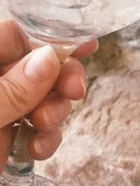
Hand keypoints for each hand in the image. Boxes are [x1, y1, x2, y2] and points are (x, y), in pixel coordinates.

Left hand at [0, 19, 95, 161]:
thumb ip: (10, 89)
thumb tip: (48, 57)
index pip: (15, 35)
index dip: (51, 39)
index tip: (86, 46)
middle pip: (39, 66)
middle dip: (61, 80)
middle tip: (74, 92)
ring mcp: (1, 111)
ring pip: (43, 98)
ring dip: (55, 111)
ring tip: (44, 126)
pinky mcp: (5, 139)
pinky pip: (37, 130)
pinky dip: (45, 139)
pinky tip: (37, 149)